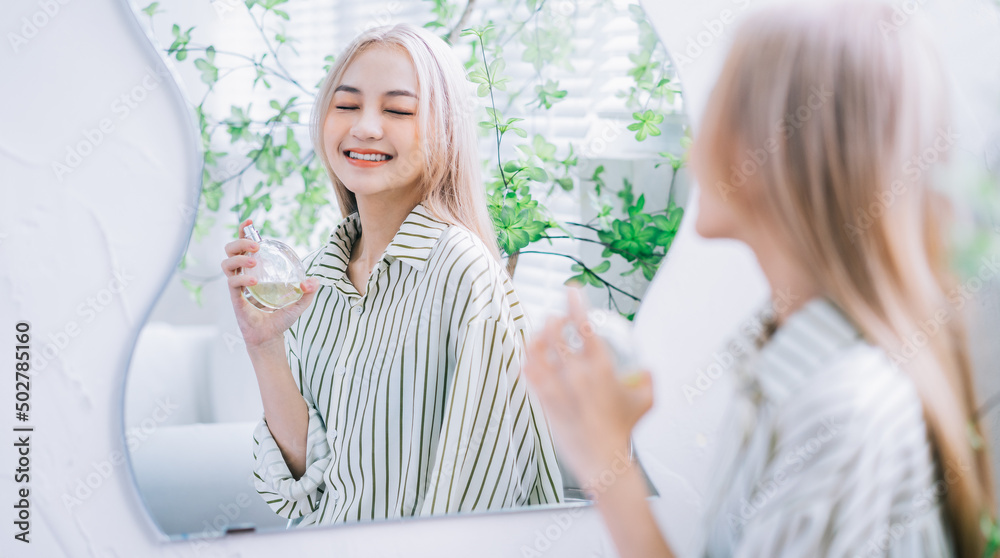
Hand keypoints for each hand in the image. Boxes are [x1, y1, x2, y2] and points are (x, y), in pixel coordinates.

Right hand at [221, 218, 320, 349]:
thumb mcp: (299, 303)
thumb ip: (308, 291)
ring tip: (254, 260)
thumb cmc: (280, 318)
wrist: (271, 338)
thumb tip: (315, 280)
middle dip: (240, 242)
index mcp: (255, 271)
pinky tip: (255, 282)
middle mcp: (243, 275)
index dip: (245, 232)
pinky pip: (232, 283)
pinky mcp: (235, 299)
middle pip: (230, 250)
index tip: (250, 222)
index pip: (245, 247)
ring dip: (239, 258)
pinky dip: (242, 279)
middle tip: (256, 246)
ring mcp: (237, 287)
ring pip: (226, 263)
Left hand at [523, 288, 653, 492]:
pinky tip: (530, 357)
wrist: (601, 458)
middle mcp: (575, 372)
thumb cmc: (623, 430)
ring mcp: (556, 386)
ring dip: (537, 335)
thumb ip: (647, 378)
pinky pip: (528, 371)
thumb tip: (645, 367)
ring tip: (541, 333)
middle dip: (554, 318)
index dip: (575, 302)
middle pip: (554, 331)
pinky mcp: (543, 399)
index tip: (572, 290)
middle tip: (556, 318)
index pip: (583, 324)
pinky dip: (528, 359)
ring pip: (537, 348)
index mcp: (600, 366)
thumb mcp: (645, 400)